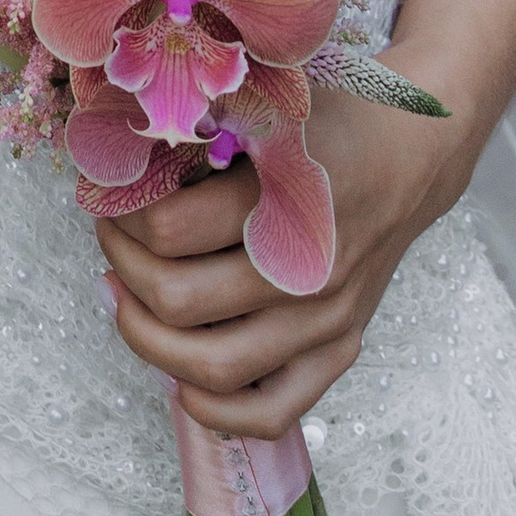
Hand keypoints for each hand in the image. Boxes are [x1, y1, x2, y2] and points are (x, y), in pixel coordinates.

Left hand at [96, 80, 468, 436]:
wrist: (407, 157)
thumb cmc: (326, 124)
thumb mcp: (264, 102)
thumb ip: (198, 126)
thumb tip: (113, 155)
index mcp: (285, 202)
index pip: (168, 231)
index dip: (119, 214)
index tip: (108, 193)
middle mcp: (308, 273)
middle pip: (178, 302)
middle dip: (122, 265)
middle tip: (112, 234)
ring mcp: (326, 322)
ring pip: (212, 367)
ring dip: (146, 336)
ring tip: (125, 295)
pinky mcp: (339, 352)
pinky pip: (270, 413)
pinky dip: (213, 410)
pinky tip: (175, 373)